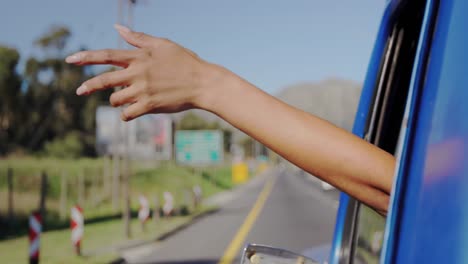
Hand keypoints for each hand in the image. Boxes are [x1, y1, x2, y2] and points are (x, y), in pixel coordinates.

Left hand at [65, 24, 215, 120]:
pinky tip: (132, 112)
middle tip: (79, 90)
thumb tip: (118, 28)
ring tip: (128, 98)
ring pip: (116, 99)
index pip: (107, 55)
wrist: (202, 82)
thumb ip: (139, 38)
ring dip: (118, 100)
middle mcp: (138, 73)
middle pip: (105, 80)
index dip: (86, 57)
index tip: (70, 59)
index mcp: (139, 57)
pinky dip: (127, 114)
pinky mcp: (150, 105)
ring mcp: (143, 90)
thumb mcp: (162, 44)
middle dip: (89, 85)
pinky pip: (128, 113)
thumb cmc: (185, 62)